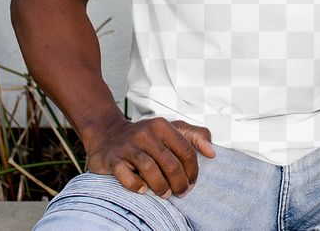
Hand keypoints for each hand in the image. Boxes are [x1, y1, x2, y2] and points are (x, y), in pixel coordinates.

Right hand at [84, 117, 215, 197]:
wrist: (108, 135)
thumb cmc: (146, 137)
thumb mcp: (172, 130)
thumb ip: (195, 136)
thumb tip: (212, 153)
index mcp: (162, 126)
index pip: (186, 151)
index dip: (192, 171)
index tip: (192, 182)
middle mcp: (145, 133)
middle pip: (170, 163)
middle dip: (179, 183)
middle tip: (181, 193)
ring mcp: (127, 145)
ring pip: (150, 169)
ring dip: (161, 187)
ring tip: (165, 194)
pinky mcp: (112, 158)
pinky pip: (126, 175)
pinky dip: (136, 186)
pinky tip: (143, 190)